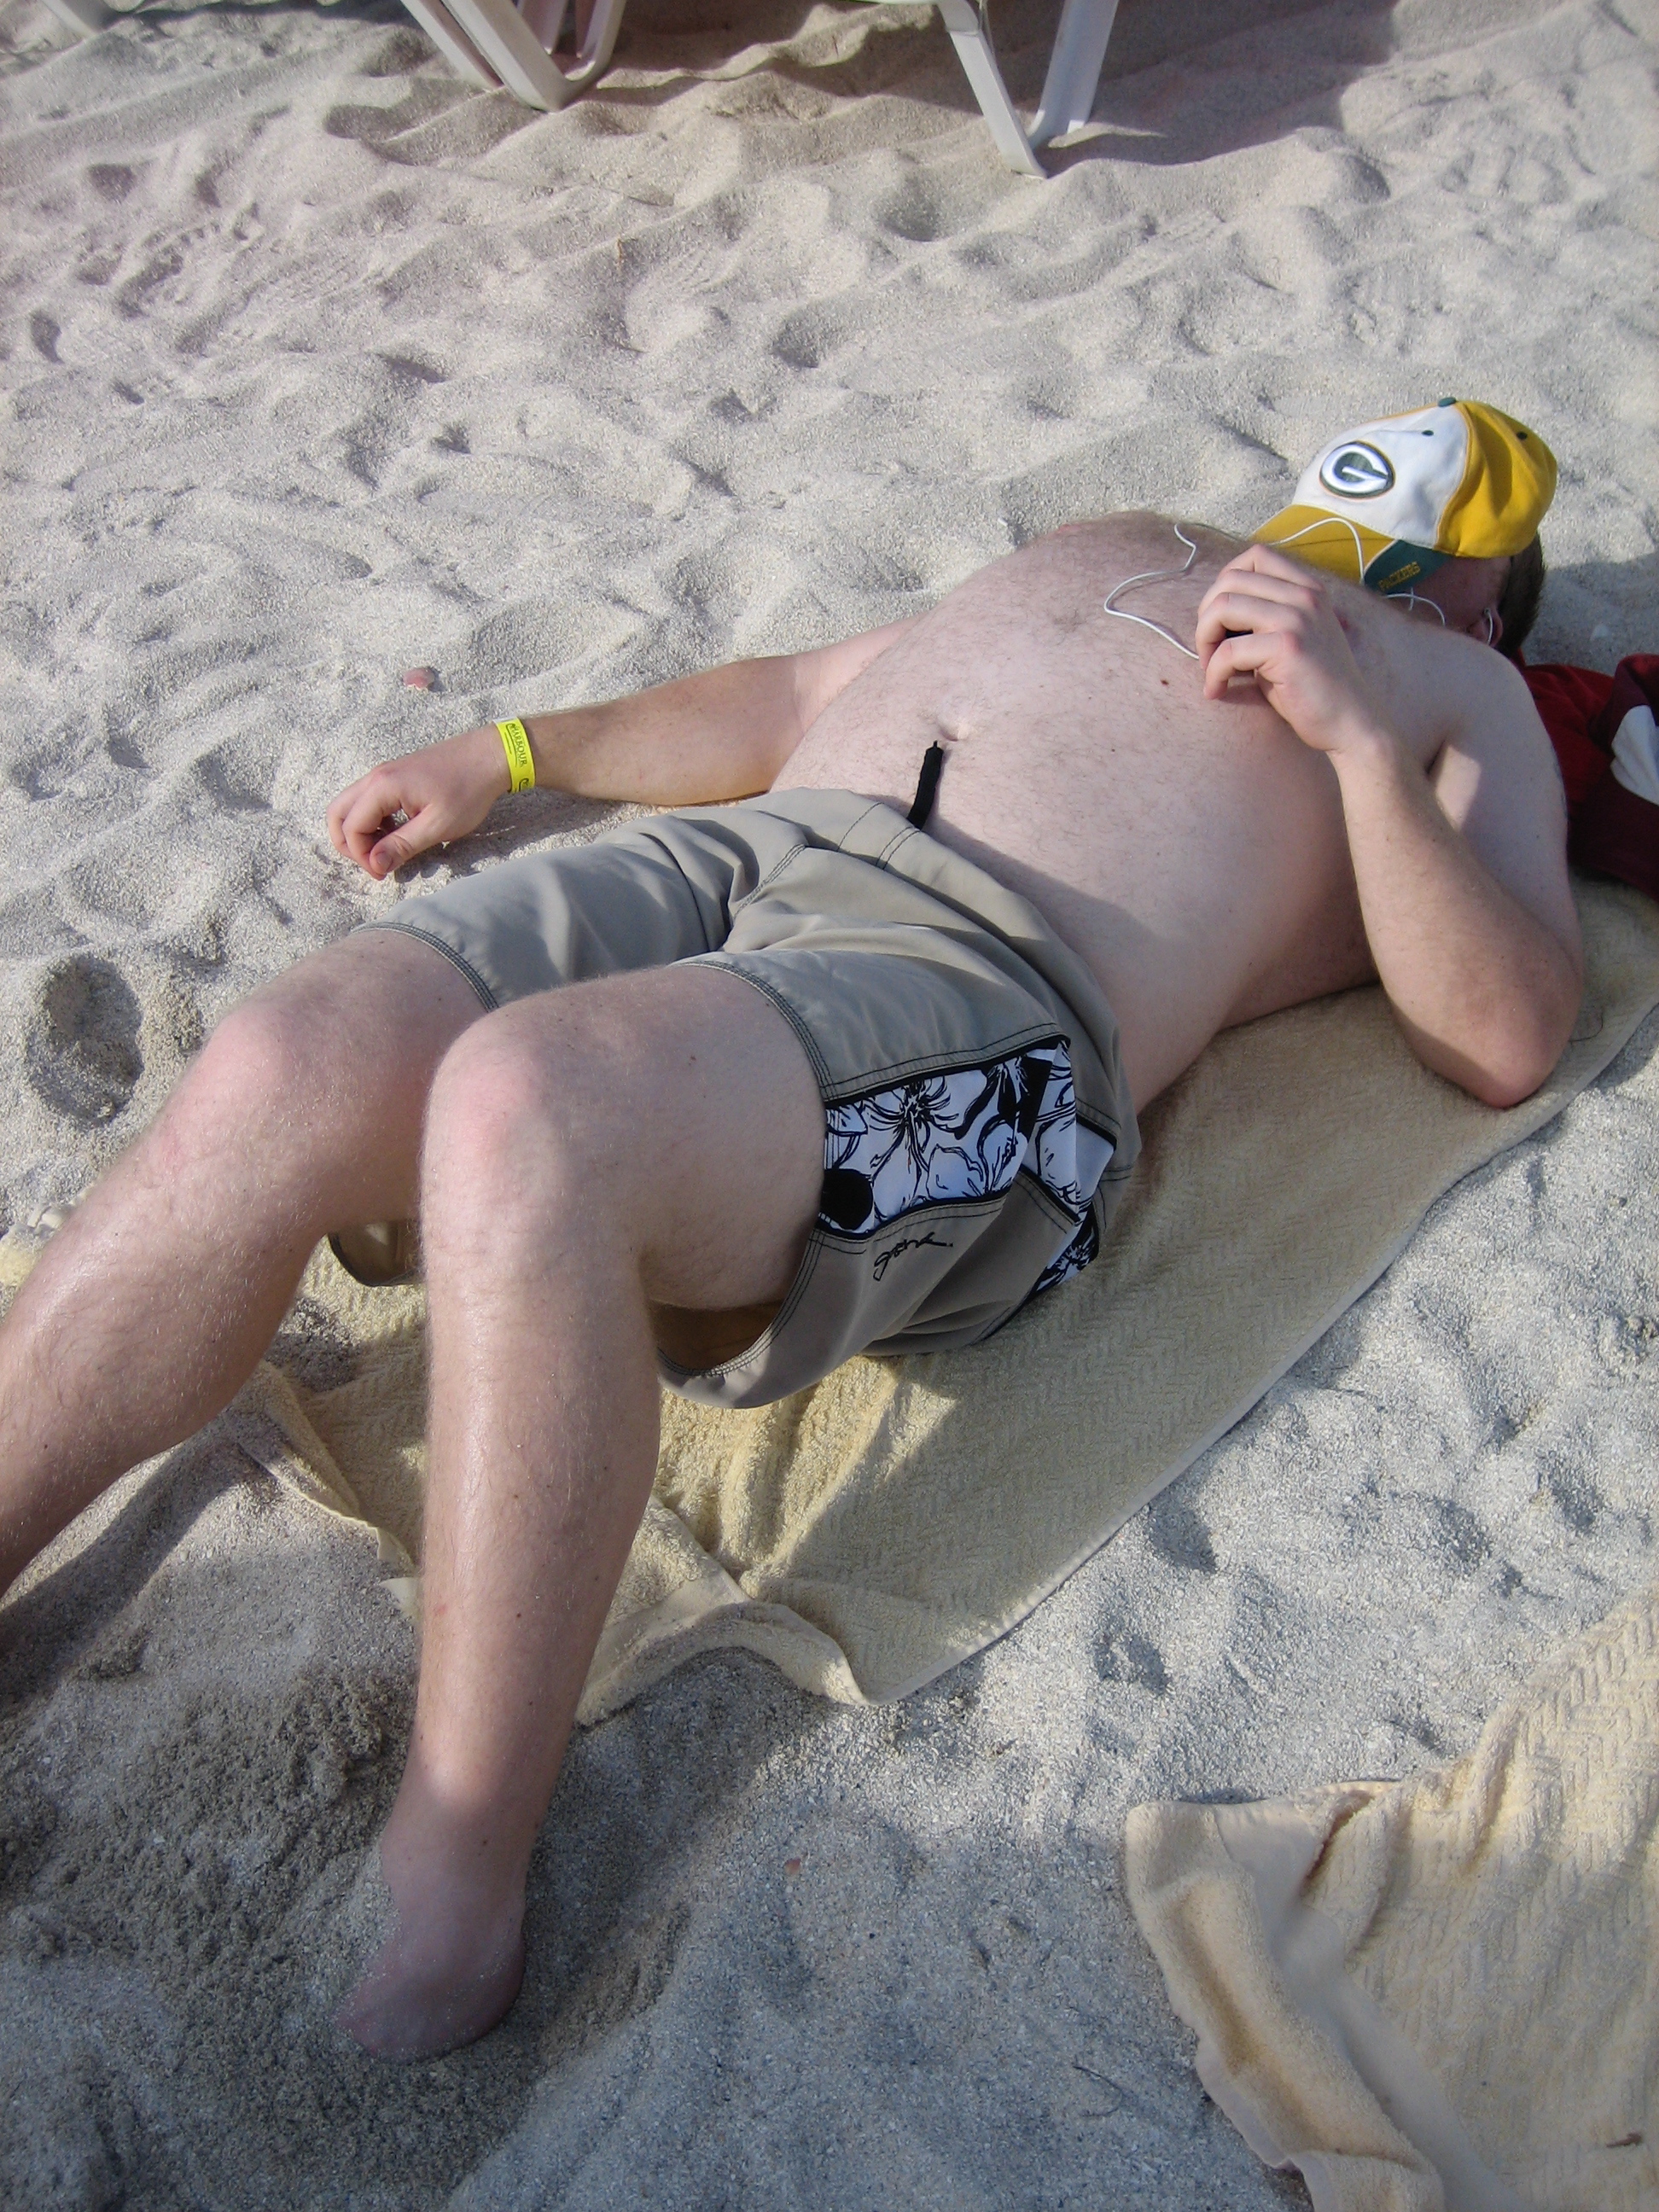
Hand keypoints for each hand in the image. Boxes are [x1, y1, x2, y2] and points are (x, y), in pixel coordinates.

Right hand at [328, 726, 511, 878]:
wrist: (490, 756)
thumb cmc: (469, 789)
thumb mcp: (438, 825)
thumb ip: (403, 845)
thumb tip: (375, 864)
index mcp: (382, 787)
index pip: (351, 828)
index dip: (362, 857)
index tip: (384, 873)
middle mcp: (375, 777)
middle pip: (338, 813)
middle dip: (348, 844)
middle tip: (374, 863)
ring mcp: (384, 774)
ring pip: (351, 806)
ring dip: (360, 832)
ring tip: (387, 851)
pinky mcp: (395, 776)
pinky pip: (368, 800)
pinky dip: (372, 821)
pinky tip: (397, 833)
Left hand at [1194, 545, 1388, 757]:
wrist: (1350, 722)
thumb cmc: (1312, 687)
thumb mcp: (1289, 639)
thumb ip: (1261, 618)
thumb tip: (1212, 614)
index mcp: (1307, 588)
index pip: (1255, 556)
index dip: (1224, 585)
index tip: (1221, 621)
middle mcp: (1304, 595)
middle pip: (1229, 580)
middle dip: (1206, 617)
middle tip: (1209, 651)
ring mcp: (1298, 618)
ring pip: (1222, 608)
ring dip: (1204, 641)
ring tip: (1211, 670)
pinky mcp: (1288, 647)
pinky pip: (1228, 651)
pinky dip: (1213, 673)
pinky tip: (1217, 690)